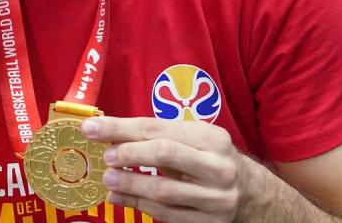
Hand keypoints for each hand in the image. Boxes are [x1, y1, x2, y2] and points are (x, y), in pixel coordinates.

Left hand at [81, 116, 242, 222]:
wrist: (250, 194)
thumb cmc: (209, 159)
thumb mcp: (194, 139)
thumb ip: (159, 135)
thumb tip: (110, 133)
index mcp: (212, 138)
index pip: (158, 127)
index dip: (121, 127)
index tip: (92, 128)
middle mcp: (217, 166)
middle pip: (165, 154)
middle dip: (129, 153)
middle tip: (106, 156)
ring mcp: (215, 198)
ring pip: (164, 190)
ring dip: (130, 184)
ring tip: (108, 178)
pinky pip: (167, 214)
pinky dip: (139, 205)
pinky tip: (120, 197)